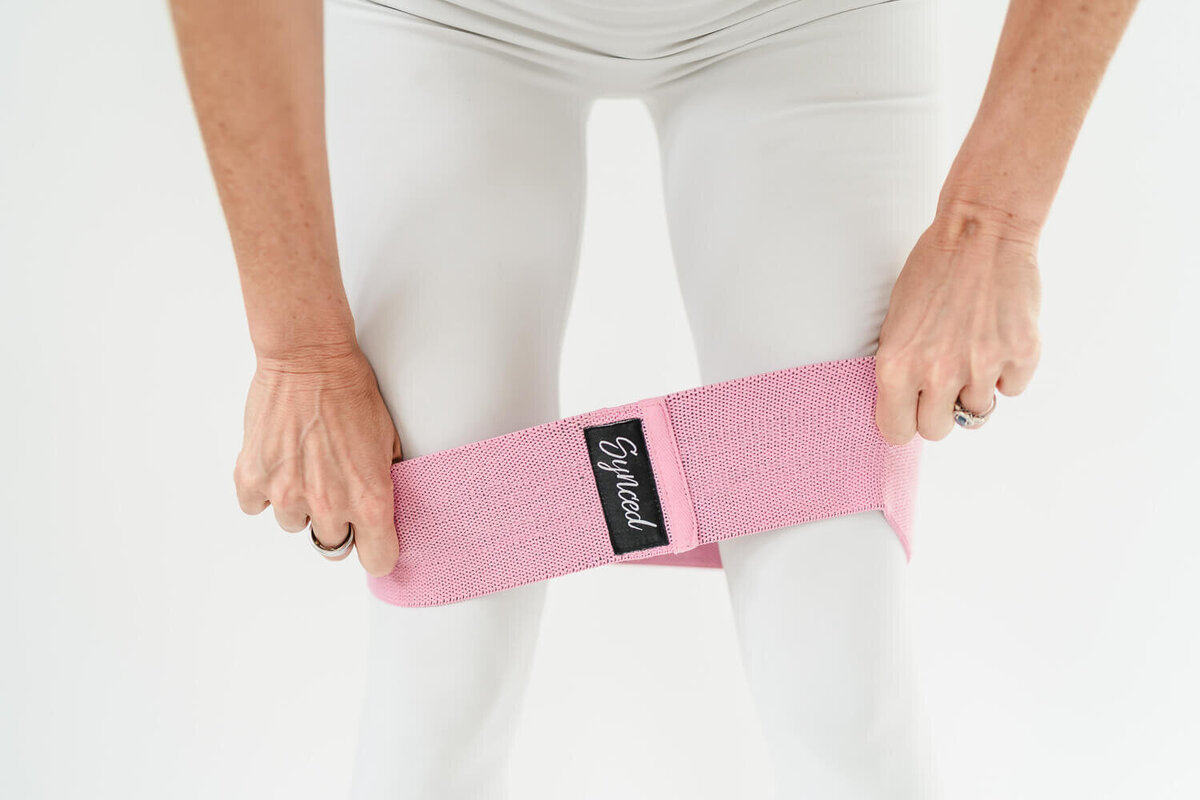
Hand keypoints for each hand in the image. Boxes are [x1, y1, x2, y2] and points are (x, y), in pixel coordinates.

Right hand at [232, 342, 403, 576]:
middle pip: (332, 545)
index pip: (378, 560)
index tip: (374, 540)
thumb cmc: (353, 392)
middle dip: (337, 522)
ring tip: (306, 464)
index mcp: (369, 499)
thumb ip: (387, 482)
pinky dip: (264, 490)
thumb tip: (389, 509)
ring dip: (300, 504)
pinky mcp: (251, 478)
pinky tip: (278, 461)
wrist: (308, 358)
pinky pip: (256, 506)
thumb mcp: (389, 439)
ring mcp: (285, 495)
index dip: (377, 550)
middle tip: (335, 488)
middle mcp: (327, 506)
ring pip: (294, 525)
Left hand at [874, 199, 1043, 444]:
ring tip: (973, 347)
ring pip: (978, 411)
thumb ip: (899, 368)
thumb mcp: (895, 321)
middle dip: (941, 411)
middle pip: (938, 430)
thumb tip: (905, 408)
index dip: (904, 422)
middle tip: (945, 383)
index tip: (911, 412)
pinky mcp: (1021, 355)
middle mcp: (938, 372)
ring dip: (976, 388)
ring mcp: (982, 366)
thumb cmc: (932, 271)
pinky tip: (998, 336)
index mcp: (897, 366)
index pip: (897, 431)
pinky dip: (1007, 371)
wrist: (981, 232)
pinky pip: (1012, 388)